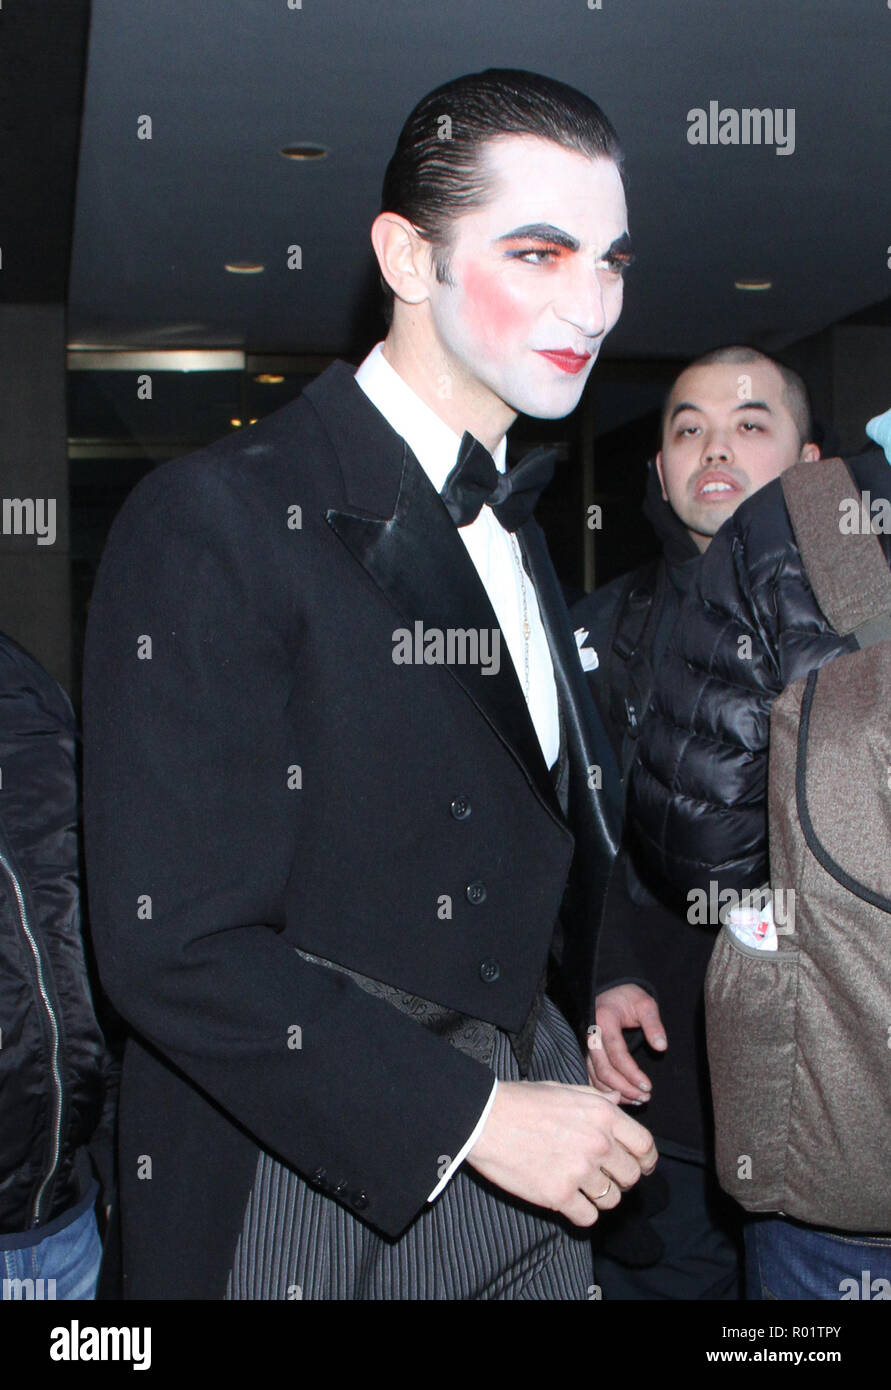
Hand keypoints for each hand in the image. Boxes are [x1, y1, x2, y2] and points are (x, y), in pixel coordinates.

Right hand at [465, 1079, 657, 1226]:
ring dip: (599, 1197)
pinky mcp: (559, 1195)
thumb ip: (597, 1098)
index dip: (647, 1160)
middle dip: (621, 1179)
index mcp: (602, 1115)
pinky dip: (581, 1213)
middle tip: (603, 1176)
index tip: (641, 1167)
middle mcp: (597, 1143)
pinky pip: (588, 1218)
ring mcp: (579, 1171)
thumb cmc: (522, 1100)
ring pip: (612, 1200)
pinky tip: (568, 1201)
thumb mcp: (565, 1089)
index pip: (645, 1146)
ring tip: (580, 1186)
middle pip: (632, 1176)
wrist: (484, 1118)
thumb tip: (618, 1101)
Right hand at [587, 984, 666, 1104]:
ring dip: (616, 1092)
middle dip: (625, 1088)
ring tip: (638, 1100)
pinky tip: (623, 1097)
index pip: (617, 1052)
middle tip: (645, 1097)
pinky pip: (592, 1078)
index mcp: (604, 1020)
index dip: (632, 1072)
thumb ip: (653, 1024)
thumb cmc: (628, 999)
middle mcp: (591, 1035)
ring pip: (596, 1077)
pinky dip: (606, 1091)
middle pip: (604, 1069)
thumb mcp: (644, 1003)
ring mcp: (586, 1046)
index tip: (648, 1086)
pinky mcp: (587, 1055)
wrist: (610, 994)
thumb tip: (661, 1047)